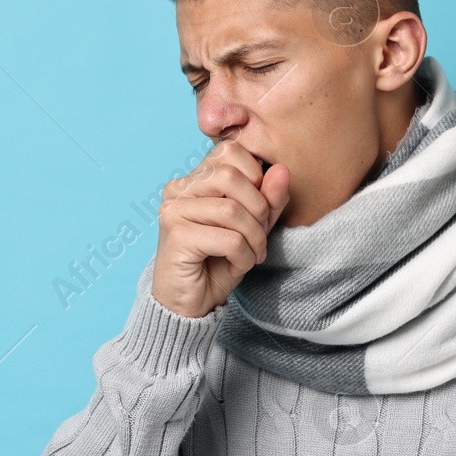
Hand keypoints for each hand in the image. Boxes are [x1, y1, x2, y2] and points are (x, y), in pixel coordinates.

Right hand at [151, 138, 289, 318]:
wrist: (190, 304)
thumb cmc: (217, 263)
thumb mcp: (251, 227)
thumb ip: (268, 199)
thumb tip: (282, 170)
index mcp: (193, 179)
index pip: (230, 151)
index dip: (255, 179)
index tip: (258, 212)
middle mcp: (177, 189)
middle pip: (232, 176)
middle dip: (258, 209)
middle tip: (259, 237)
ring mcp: (173, 211)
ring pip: (233, 210)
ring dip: (253, 238)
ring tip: (250, 255)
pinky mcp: (176, 236)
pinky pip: (228, 238)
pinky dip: (243, 256)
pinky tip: (236, 266)